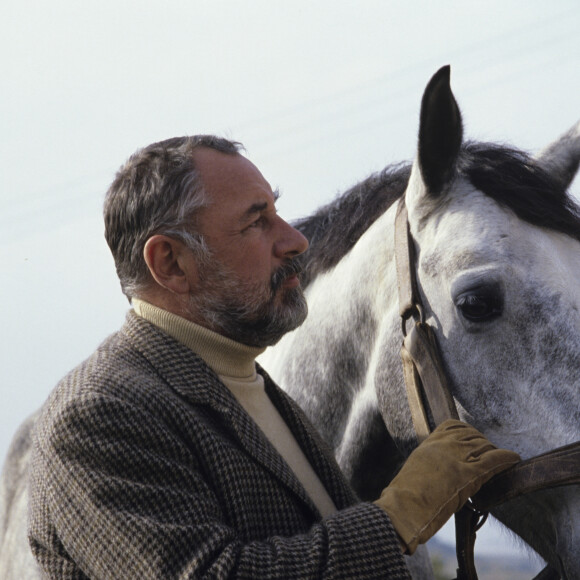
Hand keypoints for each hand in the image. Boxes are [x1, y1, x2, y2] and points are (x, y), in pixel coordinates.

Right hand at [374, 419, 519, 553]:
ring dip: (494, 452)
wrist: (403, 508)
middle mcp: (444, 446)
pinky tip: (514, 458)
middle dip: (483, 443)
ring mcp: (457, 458)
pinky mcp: (468, 475)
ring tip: (501, 460)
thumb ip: (430, 460)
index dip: (468, 432)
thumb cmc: (405, 495)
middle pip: (472, 436)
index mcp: (430, 443)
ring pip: (484, 447)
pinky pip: (493, 461)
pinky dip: (506, 458)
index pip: (454, 426)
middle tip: (489, 453)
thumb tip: (440, 467)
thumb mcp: (416, 467)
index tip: (474, 439)